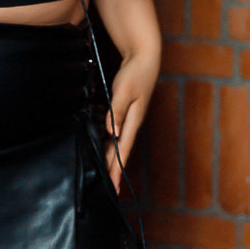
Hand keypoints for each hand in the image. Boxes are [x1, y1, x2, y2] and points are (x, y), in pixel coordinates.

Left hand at [103, 53, 159, 192]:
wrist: (144, 59)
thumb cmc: (135, 74)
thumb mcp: (124, 90)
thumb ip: (117, 111)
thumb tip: (112, 132)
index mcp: (133, 121)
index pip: (123, 150)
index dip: (117, 168)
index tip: (114, 185)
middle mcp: (132, 123)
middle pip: (120, 150)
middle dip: (114, 169)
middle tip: (109, 189)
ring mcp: (129, 118)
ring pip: (118, 143)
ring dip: (112, 159)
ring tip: (106, 175)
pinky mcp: (125, 113)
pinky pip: (116, 133)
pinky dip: (111, 144)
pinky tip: (105, 150)